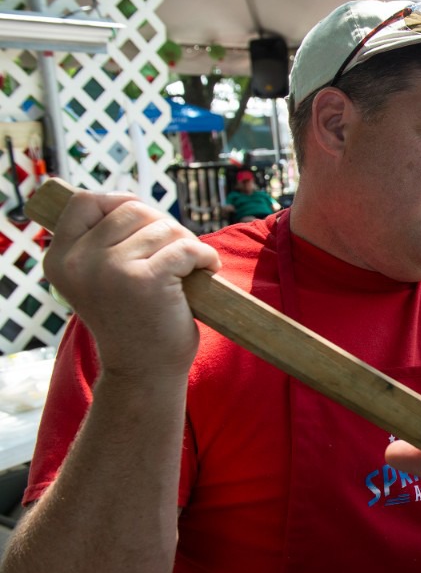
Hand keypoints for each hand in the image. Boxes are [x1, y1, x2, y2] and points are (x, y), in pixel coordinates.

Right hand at [44, 191, 220, 376]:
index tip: (147, 225)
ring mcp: (110, 270)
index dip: (122, 204)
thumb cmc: (132, 320)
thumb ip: (103, 242)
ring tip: (189, 269)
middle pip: (133, 210)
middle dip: (164, 227)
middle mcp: (78, 261)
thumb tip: (131, 202)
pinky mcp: (146, 280)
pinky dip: (205, 256)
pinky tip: (207, 271)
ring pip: (164, 228)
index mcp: (60, 258)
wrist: (144, 371)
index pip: (85, 201)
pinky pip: (187, 247)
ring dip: (187, 244)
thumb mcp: (100, 278)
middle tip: (178, 255)